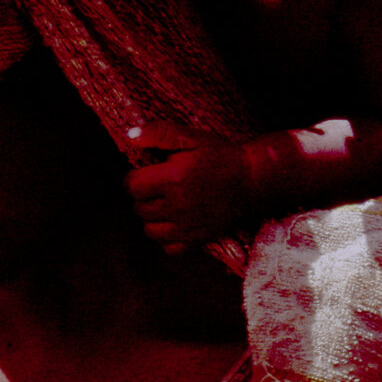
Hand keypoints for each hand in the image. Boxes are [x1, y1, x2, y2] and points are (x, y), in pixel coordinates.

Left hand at [125, 121, 252, 252]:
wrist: (252, 180)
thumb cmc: (221, 156)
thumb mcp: (191, 137)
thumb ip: (159, 133)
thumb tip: (130, 136)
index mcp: (172, 179)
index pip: (132, 186)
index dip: (135, 177)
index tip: (147, 173)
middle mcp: (177, 206)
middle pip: (139, 208)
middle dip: (143, 197)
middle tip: (159, 186)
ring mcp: (187, 226)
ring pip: (149, 230)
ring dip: (152, 218)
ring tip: (165, 204)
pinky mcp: (197, 239)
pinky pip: (168, 247)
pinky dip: (166, 238)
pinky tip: (174, 222)